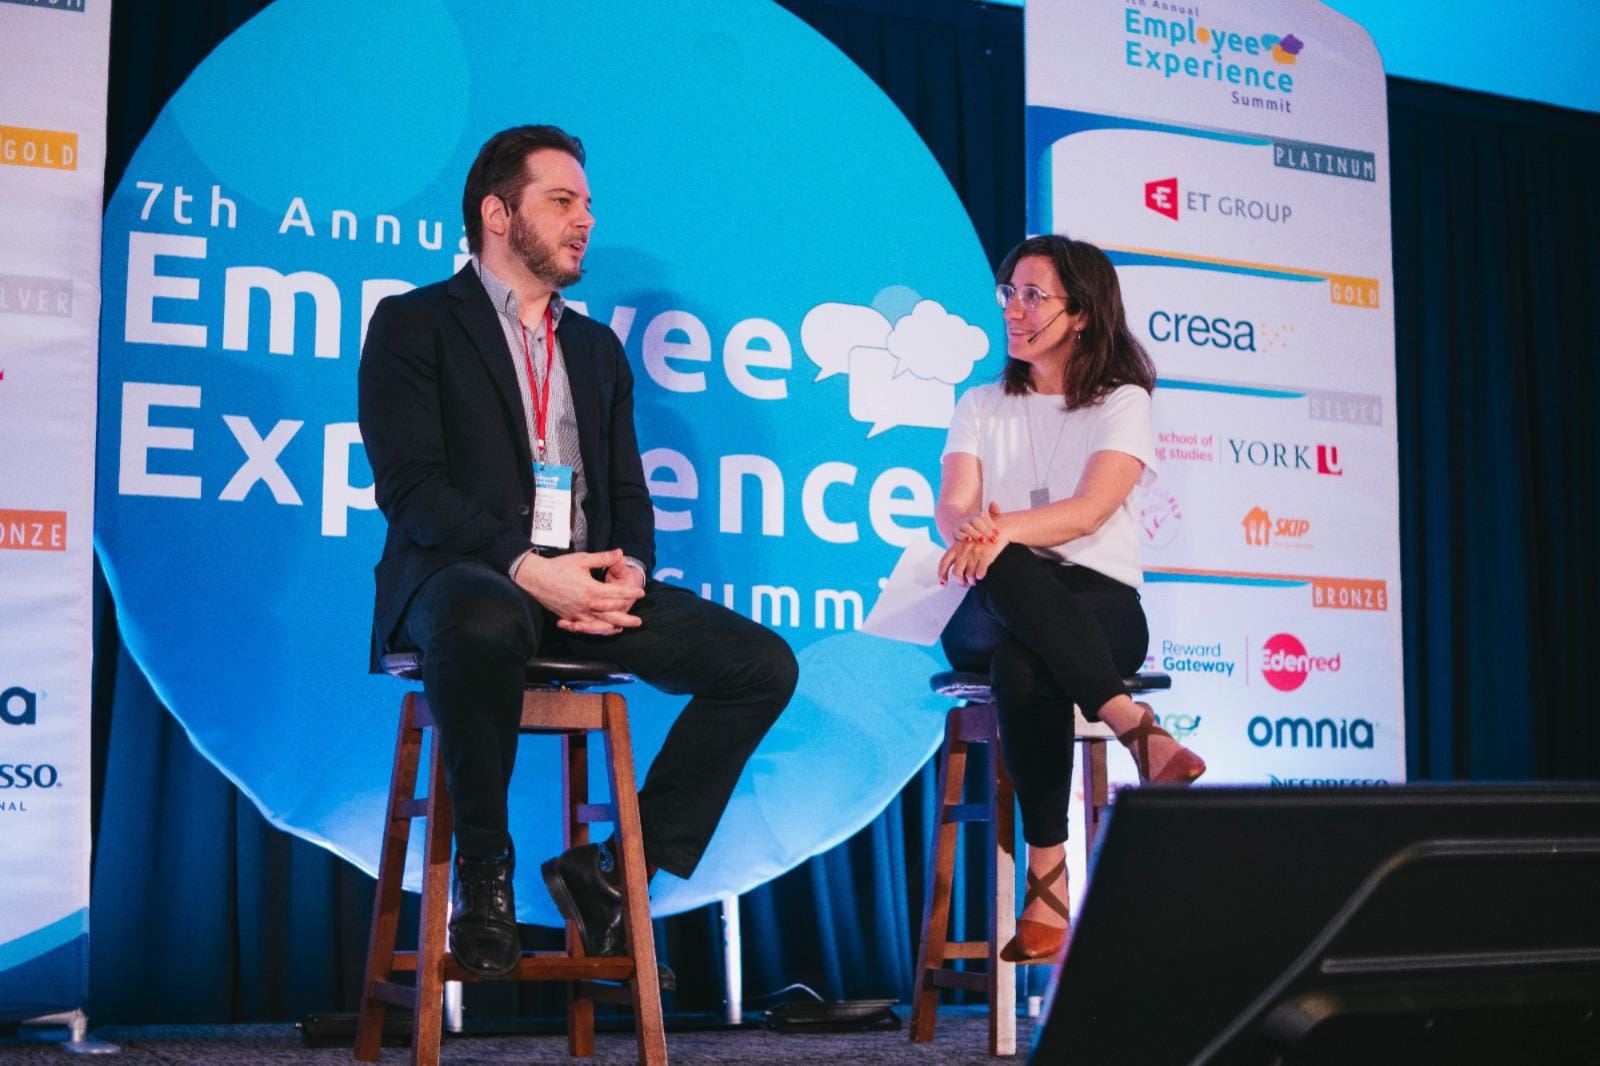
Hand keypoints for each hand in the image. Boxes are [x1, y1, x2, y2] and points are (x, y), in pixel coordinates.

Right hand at [514, 549, 643, 635]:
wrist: (536, 578)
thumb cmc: (559, 567)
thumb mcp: (582, 559)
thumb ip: (603, 558)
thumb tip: (619, 552)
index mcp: (592, 589)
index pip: (616, 593)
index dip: (630, 593)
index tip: (641, 593)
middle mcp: (586, 604)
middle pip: (611, 615)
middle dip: (626, 619)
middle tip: (638, 621)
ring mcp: (577, 613)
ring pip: (599, 624)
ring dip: (612, 627)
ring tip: (622, 629)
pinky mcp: (569, 617)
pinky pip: (584, 627)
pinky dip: (594, 630)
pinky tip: (600, 631)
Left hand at [938, 537, 1005, 585]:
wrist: (998, 528)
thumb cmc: (981, 539)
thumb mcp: (965, 543)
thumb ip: (958, 555)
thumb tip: (956, 573)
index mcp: (955, 548)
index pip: (944, 563)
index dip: (942, 575)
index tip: (943, 584)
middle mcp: (963, 551)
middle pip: (956, 573)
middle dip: (960, 581)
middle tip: (964, 583)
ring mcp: (974, 554)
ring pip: (968, 575)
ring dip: (971, 581)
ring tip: (974, 580)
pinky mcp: (985, 556)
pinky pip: (980, 573)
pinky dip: (979, 577)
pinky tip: (981, 576)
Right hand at [956, 501, 1005, 542]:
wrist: (956, 524)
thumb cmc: (978, 526)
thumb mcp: (986, 519)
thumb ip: (994, 512)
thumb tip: (993, 503)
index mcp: (977, 515)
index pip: (983, 516)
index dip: (991, 525)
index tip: (997, 533)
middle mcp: (969, 518)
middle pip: (976, 521)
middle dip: (985, 530)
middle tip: (994, 539)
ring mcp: (961, 524)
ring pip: (967, 527)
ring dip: (975, 533)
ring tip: (983, 540)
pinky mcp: (954, 532)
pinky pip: (957, 533)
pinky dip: (962, 536)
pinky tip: (968, 539)